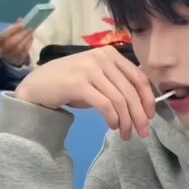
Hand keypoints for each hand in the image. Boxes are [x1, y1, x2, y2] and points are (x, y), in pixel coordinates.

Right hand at [0, 20, 33, 66]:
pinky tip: (31, 39)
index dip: (13, 30)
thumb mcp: (6, 36)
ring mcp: (9, 58)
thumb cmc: (6, 44)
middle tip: (29, 29)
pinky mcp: (17, 62)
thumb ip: (13, 29)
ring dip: (26, 40)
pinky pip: (24, 54)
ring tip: (30, 34)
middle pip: (12, 43)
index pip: (3, 36)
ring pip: (19, 49)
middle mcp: (1, 52)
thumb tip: (21, 20)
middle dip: (22, 35)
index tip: (22, 24)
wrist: (5, 59)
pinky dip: (28, 45)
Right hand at [16, 45, 156, 138]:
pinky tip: (113, 126)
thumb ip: (117, 83)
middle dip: (139, 115)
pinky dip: (113, 119)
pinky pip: (105, 105)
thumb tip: (142, 104)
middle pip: (131, 91)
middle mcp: (102, 58)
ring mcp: (90, 69)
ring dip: (126, 121)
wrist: (38, 85)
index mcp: (110, 54)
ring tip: (126, 134)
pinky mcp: (79, 83)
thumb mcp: (97, 78)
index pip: (139, 77)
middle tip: (143, 133)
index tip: (150, 117)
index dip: (148, 99)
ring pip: (119, 100)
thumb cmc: (70, 83)